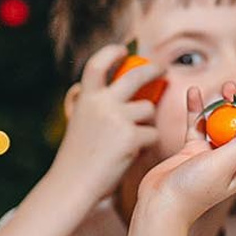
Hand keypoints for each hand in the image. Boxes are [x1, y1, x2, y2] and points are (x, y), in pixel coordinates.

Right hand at [48, 41, 164, 203]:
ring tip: (132, 141)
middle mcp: (101, 103)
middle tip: (162, 70)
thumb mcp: (78, 122)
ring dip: (147, 123)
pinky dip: (146, 145)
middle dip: (154, 69)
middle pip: (136, 75)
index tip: (123, 50)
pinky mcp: (131, 137)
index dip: (111, 53)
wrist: (72, 185)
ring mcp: (117, 119)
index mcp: (86, 98)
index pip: (98, 64)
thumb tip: (98, 85)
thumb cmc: (77, 157)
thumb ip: (90, 104)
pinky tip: (132, 155)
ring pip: (148, 109)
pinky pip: (152, 134)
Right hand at [136, 83, 235, 224]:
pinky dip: (198, 109)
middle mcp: (235, 161)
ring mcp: (214, 155)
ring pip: (228, 124)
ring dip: (229, 105)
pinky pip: (200, 124)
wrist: (160, 203)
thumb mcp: (223, 165)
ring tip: (226, 88)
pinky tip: (194, 93)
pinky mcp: (194, 150)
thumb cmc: (192, 191)